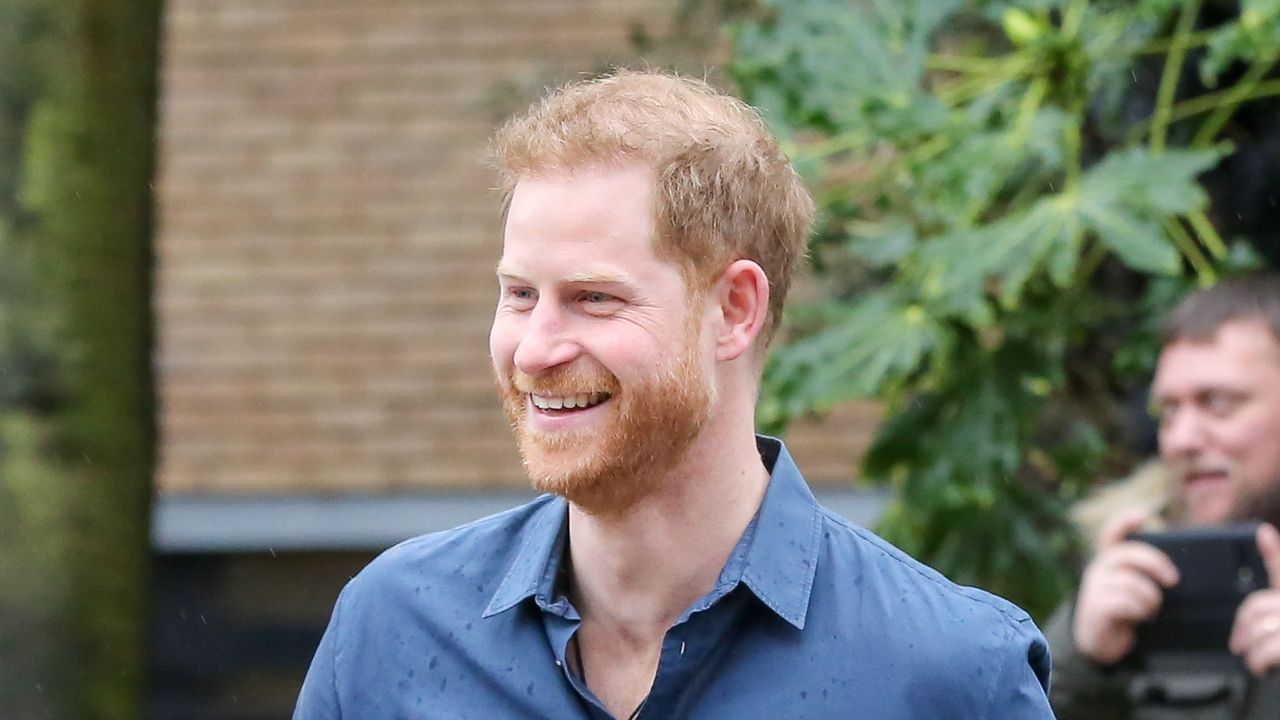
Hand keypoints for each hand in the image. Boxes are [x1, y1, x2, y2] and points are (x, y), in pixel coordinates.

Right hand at [1072, 508, 1179, 664]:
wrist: (1100, 642)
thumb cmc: (1125, 612)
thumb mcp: (1133, 589)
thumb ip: (1145, 576)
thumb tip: (1175, 574)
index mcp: (1110, 560)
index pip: (1112, 533)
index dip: (1125, 521)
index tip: (1144, 513)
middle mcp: (1099, 568)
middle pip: (1128, 553)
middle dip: (1155, 563)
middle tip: (1173, 580)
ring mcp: (1095, 587)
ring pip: (1132, 582)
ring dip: (1150, 598)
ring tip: (1151, 609)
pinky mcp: (1096, 607)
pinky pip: (1126, 603)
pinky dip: (1140, 611)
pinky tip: (1140, 617)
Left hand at [1229, 523, 1279, 675]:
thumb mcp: (1279, 633)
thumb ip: (1271, 616)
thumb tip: (1248, 610)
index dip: (1272, 551)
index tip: (1261, 533)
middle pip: (1259, 606)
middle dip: (1242, 627)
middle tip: (1238, 645)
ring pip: (1262, 629)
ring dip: (1251, 651)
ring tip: (1256, 661)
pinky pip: (1269, 648)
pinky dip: (1258, 661)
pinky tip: (1261, 668)